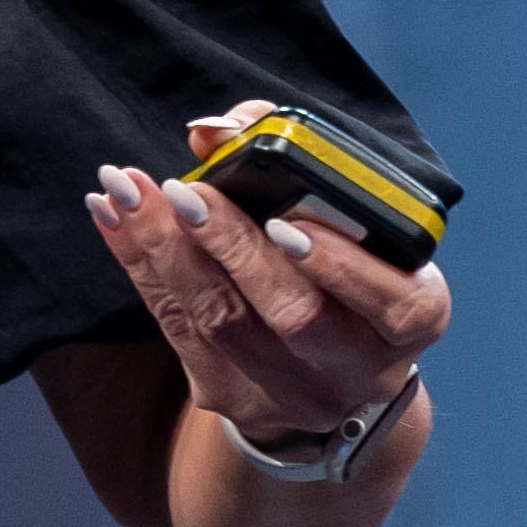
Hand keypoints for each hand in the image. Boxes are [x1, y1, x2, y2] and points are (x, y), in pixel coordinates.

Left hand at [85, 101, 448, 443]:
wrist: (333, 372)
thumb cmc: (348, 270)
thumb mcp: (355, 221)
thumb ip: (298, 162)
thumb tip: (219, 130)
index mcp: (415, 317)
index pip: (392, 302)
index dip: (340, 266)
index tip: (288, 221)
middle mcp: (360, 367)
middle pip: (293, 314)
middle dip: (232, 247)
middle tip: (183, 192)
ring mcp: (294, 391)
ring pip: (224, 324)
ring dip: (168, 251)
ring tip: (128, 193)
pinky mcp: (233, 395)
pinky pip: (176, 329)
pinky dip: (140, 266)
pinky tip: (112, 215)